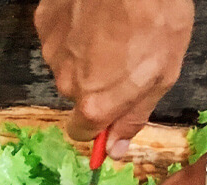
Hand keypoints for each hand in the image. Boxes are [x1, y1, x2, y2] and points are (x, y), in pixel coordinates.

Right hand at [34, 0, 191, 157]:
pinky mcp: (44, 21)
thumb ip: (134, 116)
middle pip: (77, 94)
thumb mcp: (161, 76)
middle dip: (96, 82)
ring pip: (67, 63)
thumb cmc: (156, 18)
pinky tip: (95, 14)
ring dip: (85, 54)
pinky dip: (74, 29)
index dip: (99, 123)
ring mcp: (52, 50)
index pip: (82, 132)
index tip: (113, 109)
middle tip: (124, 56)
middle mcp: (66, 82)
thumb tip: (116, 149)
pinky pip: (58, 36)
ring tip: (112, 29)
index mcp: (95, 103)